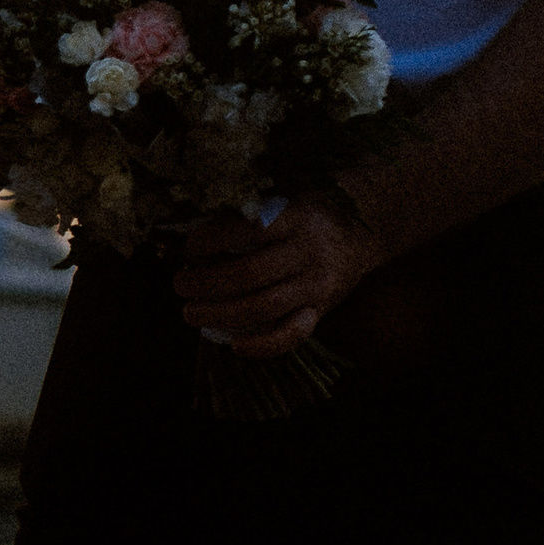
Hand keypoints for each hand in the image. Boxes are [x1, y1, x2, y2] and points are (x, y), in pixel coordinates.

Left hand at [173, 194, 380, 356]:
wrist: (364, 229)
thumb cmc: (309, 212)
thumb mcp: (285, 199)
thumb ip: (248, 213)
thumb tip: (191, 231)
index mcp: (295, 218)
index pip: (246, 230)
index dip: (211, 241)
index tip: (188, 248)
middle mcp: (308, 252)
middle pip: (249, 274)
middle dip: (206, 283)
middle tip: (179, 284)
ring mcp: (316, 285)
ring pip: (264, 307)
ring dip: (221, 314)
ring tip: (190, 312)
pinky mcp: (322, 310)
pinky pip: (293, 335)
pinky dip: (263, 345)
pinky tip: (235, 345)